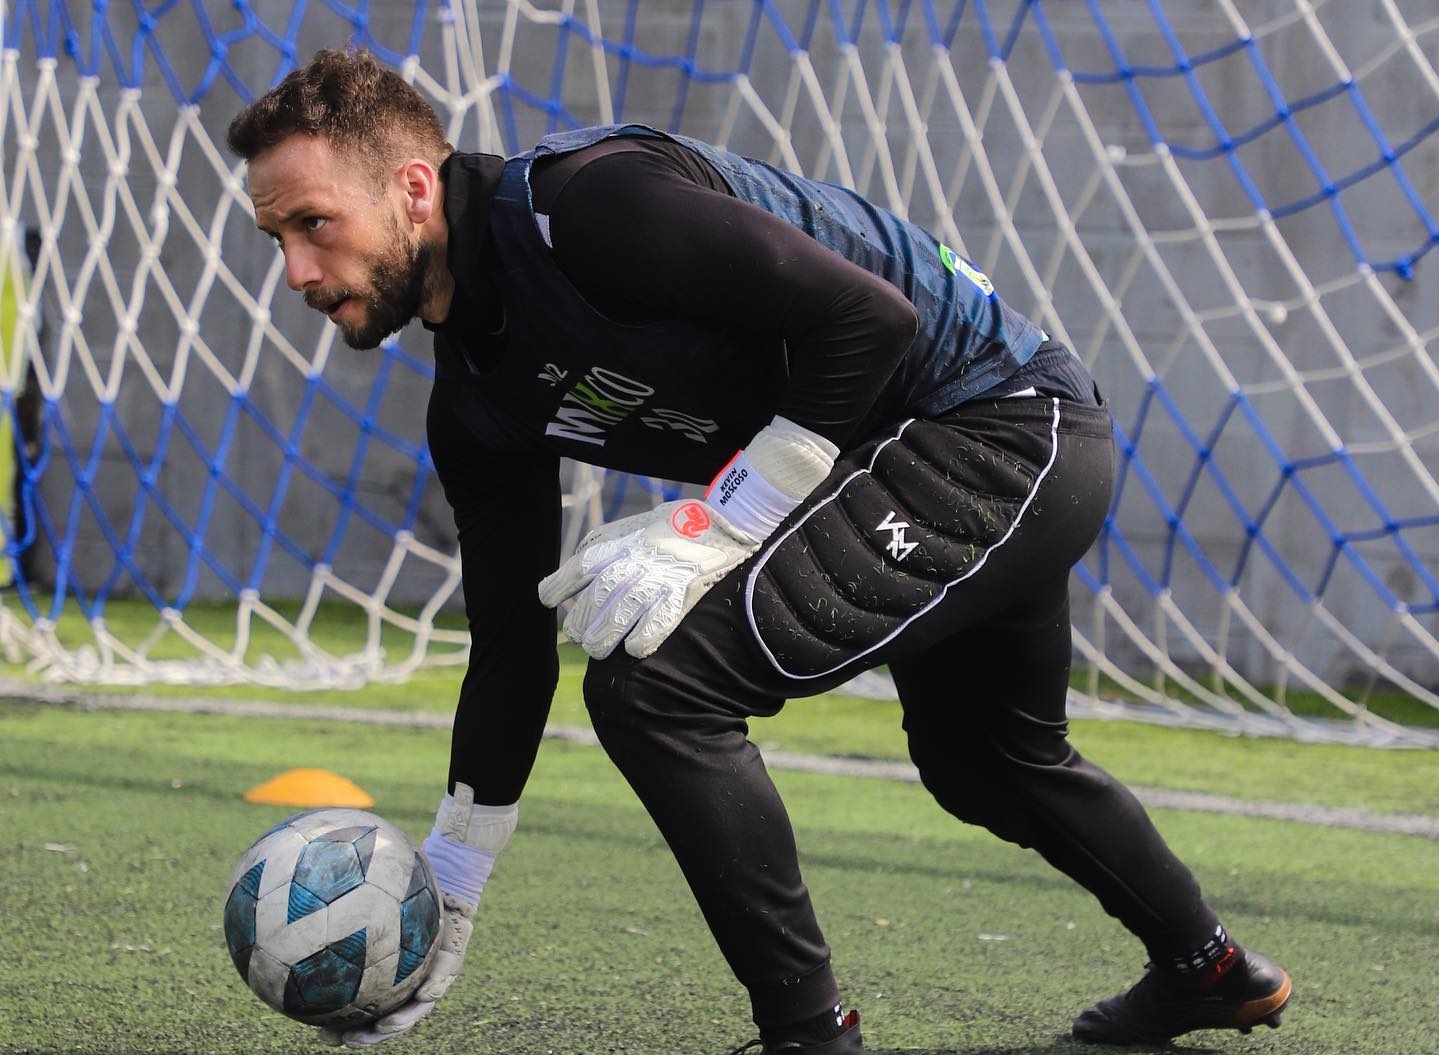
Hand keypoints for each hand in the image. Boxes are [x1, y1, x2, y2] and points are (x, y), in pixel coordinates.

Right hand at [317, 786, 515, 1047]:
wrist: (449, 855)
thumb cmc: (405, 863)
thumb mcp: (368, 874)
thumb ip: (338, 884)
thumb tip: (290, 882)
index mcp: (387, 959)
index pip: (362, 997)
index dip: (342, 1018)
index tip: (317, 1029)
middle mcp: (409, 965)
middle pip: (386, 1010)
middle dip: (364, 1032)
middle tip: (338, 1040)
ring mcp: (435, 960)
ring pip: (418, 1004)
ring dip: (401, 1021)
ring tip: (380, 1030)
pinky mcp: (457, 947)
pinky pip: (447, 972)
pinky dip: (435, 985)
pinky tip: (424, 996)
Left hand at [538, 498, 756, 659]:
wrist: (723, 522)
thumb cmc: (668, 528)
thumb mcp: (626, 529)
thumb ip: (597, 550)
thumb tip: (567, 578)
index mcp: (617, 543)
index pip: (577, 569)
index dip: (558, 588)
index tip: (549, 599)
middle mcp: (632, 561)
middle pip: (594, 600)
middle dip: (581, 624)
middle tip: (583, 635)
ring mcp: (658, 578)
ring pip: (618, 617)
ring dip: (603, 639)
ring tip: (599, 648)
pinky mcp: (683, 593)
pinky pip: (656, 625)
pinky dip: (641, 642)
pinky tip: (633, 648)